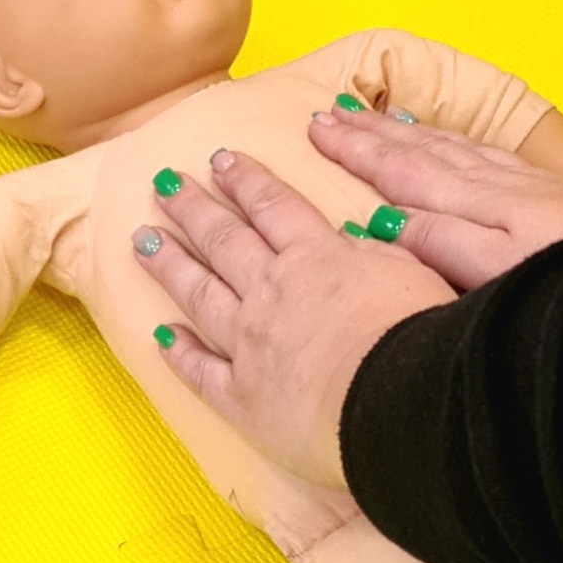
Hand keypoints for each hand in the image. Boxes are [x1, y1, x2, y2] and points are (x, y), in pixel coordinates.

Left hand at [134, 153, 454, 487]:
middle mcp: (272, 292)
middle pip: (224, 240)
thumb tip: (350, 235)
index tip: (219, 158)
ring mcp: (250, 344)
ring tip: (141, 239)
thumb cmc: (421, 334)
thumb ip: (375, 251)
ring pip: (200, 293)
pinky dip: (179, 352)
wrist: (404, 403)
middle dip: (192, 208)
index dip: (245, 180)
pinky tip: (160, 336)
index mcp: (316, 258)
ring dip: (170, 264)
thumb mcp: (413, 269)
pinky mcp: (243, 398)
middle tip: (163, 184)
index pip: (273, 206)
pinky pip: (201, 371)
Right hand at [309, 108, 562, 288]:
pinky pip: (480, 151)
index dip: (355, 151)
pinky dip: (450, 140)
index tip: (317, 129)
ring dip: (405, 131)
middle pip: (419, 150)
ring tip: (372, 116)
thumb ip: (439, 241)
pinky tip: (447, 139)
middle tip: (328, 113)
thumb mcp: (493, 272)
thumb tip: (378, 220)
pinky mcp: (550, 191)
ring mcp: (522, 184)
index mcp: (472, 204)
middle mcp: (492, 185)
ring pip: (449, 146)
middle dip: (370, 133)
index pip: (399, 171)